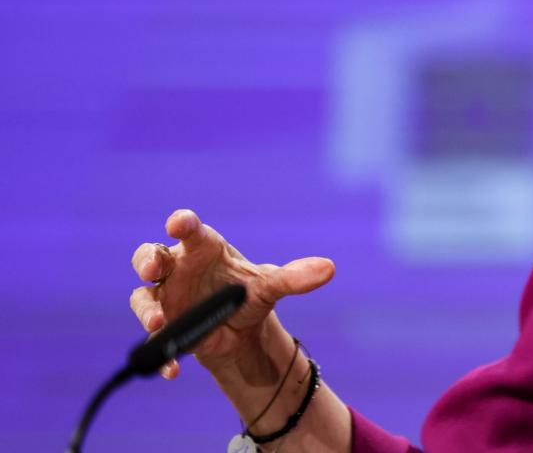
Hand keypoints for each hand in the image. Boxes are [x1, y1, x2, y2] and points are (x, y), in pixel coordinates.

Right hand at [128, 209, 334, 379]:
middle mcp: (178, 270)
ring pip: (142, 298)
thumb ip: (294, 277)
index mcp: (203, 250)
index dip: (182, 223)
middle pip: (150, 257)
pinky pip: (156, 343)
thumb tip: (329, 268)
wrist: (242, 330)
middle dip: (147, 260)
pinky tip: (173, 370)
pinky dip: (162, 356)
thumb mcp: (271, 286)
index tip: (179, 223)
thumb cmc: (249, 293)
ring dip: (147, 310)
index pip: (190, 230)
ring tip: (159, 322)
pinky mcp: (166, 331)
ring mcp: (166, 300)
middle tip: (153, 269)